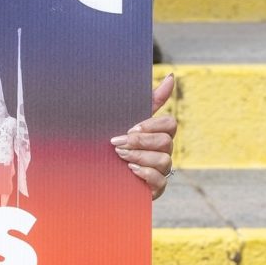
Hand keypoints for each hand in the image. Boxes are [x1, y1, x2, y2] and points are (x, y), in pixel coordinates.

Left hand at [112, 73, 176, 198]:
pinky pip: (160, 181)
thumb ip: (148, 100)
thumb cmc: (113, 140)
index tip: (131, 127)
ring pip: (163, 160)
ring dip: (139, 156)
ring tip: (120, 155)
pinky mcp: (156, 188)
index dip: (152, 125)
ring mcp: (161, 170)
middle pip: (166, 141)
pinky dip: (145, 173)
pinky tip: (130, 169)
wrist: (95, 172)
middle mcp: (163, 151)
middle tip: (117, 142)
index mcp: (156, 133)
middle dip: (140, 141)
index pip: (169, 123)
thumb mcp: (123, 119)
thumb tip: (170, 76)